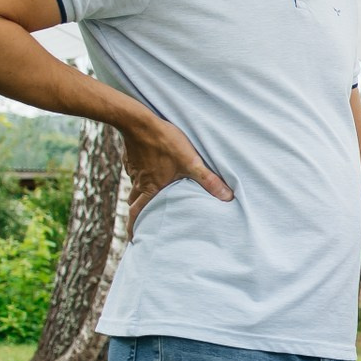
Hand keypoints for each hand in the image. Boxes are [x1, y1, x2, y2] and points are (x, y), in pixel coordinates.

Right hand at [121, 116, 230, 231]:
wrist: (138, 121)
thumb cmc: (165, 142)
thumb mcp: (191, 161)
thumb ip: (208, 180)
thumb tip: (228, 197)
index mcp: (152, 189)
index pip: (138, 214)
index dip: (134, 228)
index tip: (133, 240)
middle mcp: (140, 183)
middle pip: (134, 204)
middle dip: (136, 216)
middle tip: (138, 225)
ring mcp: (134, 170)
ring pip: (134, 188)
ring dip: (138, 196)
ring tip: (145, 201)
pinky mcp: (132, 158)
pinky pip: (134, 172)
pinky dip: (140, 177)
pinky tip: (147, 172)